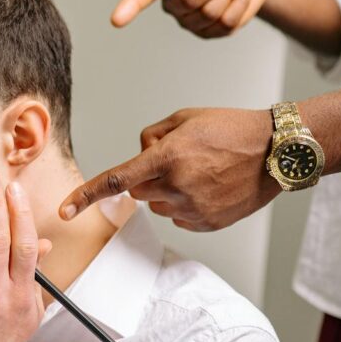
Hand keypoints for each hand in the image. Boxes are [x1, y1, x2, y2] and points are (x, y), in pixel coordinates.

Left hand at [60, 108, 280, 231]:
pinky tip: (210, 187)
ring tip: (201, 172)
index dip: (86, 195)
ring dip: (167, 191)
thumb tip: (139, 156)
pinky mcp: (207, 223)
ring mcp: (192, 209)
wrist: (276, 151)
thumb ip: (151, 137)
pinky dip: (186, 204)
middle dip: (148, 176)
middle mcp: (176, 187)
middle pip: (138, 191)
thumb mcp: (185, 118)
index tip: (64, 210)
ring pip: (158, 205)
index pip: (116, 180)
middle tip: (179, 159)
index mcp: (166, 158)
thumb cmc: (231, 128)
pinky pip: (179, 217)